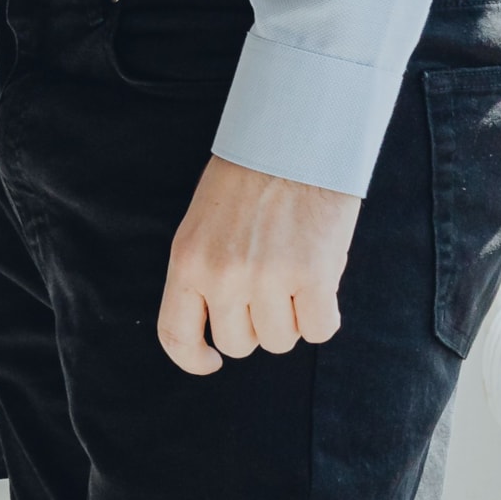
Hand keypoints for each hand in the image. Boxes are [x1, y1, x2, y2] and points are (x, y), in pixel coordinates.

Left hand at [156, 155, 360, 372]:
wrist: (292, 140)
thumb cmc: (249, 180)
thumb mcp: (203, 225)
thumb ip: (207, 274)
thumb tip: (225, 326)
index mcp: (187, 261)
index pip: (175, 333)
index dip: (193, 358)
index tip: (210, 360)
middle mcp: (222, 275)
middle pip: (239, 344)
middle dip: (256, 325)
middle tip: (269, 289)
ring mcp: (267, 278)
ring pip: (280, 340)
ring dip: (292, 317)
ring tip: (295, 273)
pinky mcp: (313, 276)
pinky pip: (320, 329)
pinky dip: (324, 315)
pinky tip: (322, 283)